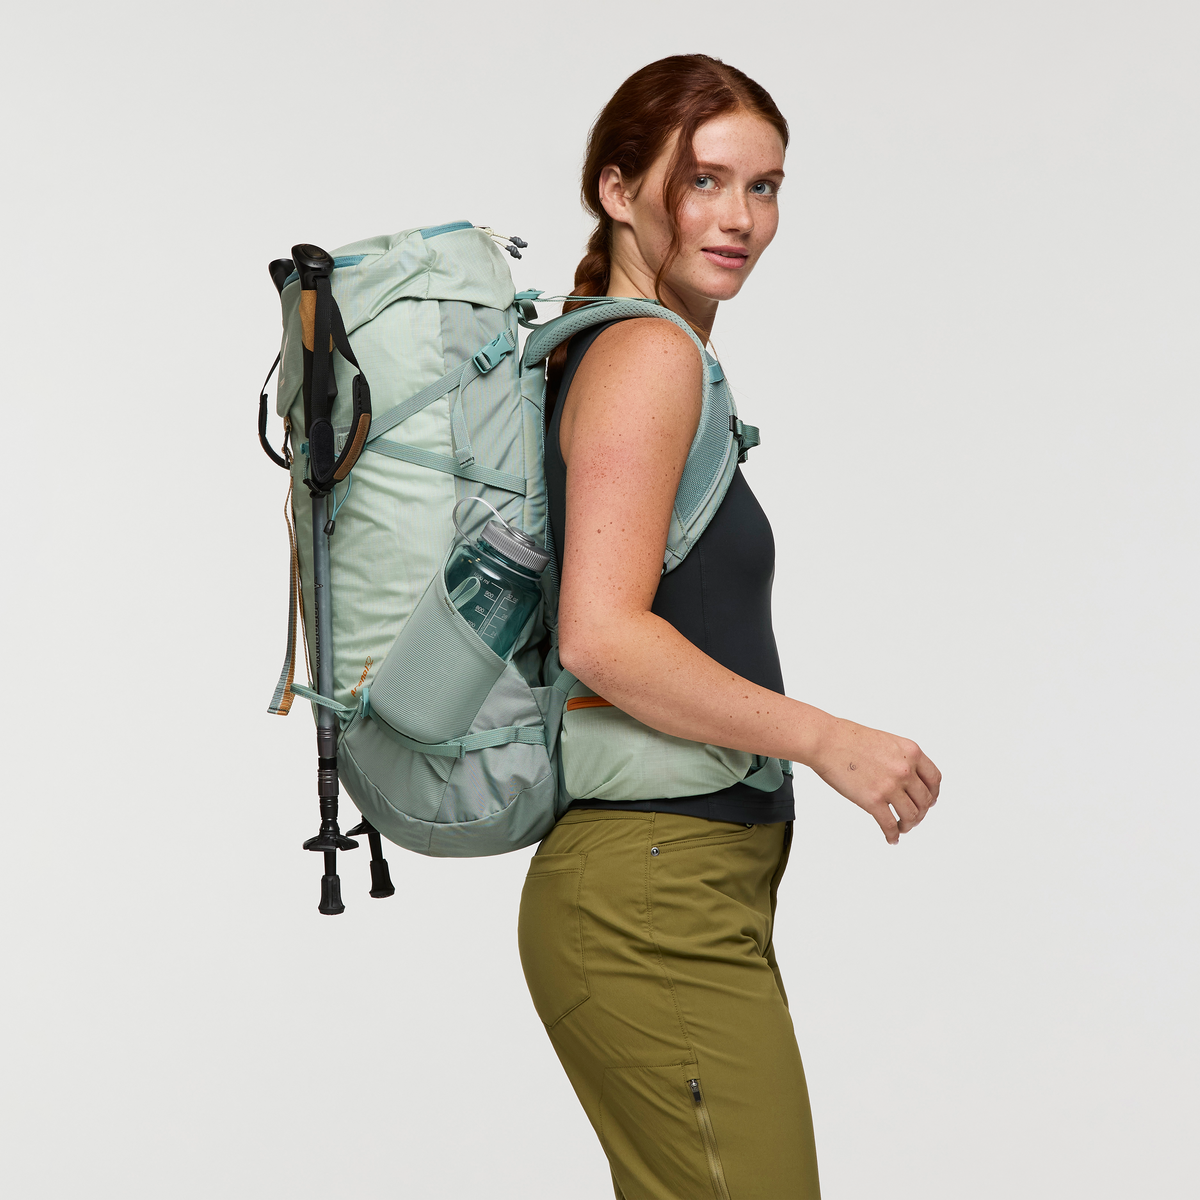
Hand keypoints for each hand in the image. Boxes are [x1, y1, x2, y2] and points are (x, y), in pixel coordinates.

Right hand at [810, 717, 940, 843]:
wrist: (826, 741)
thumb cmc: (847, 738)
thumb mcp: (885, 741)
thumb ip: (900, 758)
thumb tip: (905, 779)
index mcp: (911, 752)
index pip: (934, 779)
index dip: (933, 794)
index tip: (929, 801)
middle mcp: (905, 770)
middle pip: (924, 800)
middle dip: (920, 812)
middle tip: (913, 818)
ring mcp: (890, 786)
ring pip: (911, 815)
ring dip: (908, 825)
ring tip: (901, 828)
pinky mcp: (873, 801)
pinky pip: (890, 824)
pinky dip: (893, 835)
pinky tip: (891, 838)